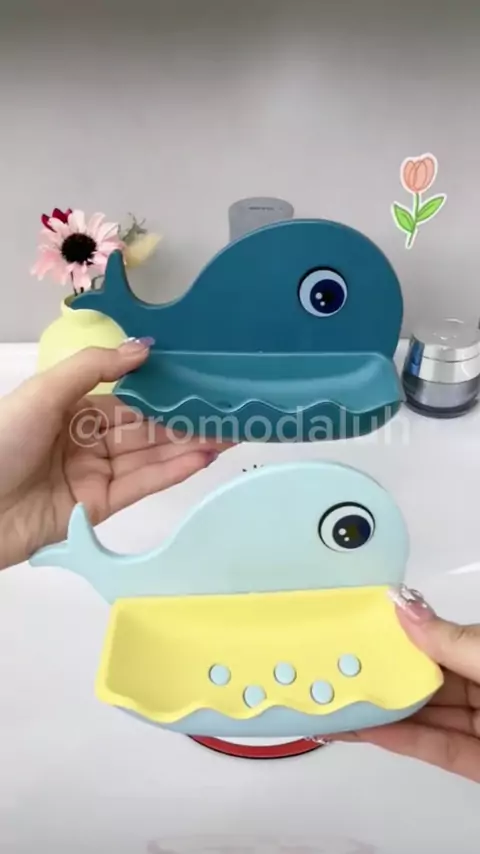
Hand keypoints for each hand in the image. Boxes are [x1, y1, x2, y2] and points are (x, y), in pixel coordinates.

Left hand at [0, 339, 229, 569]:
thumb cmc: (0, 440)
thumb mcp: (44, 392)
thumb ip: (95, 367)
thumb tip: (145, 347)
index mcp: (74, 410)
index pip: (131, 401)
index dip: (166, 393)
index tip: (203, 384)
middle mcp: (88, 441)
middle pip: (146, 431)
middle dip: (186, 422)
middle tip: (231, 412)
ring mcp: (95, 476)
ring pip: (149, 458)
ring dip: (188, 446)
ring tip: (230, 433)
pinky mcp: (99, 509)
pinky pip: (140, 486)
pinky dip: (172, 472)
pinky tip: (203, 457)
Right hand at [337, 585, 479, 781]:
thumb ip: (451, 642)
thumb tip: (402, 608)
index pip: (433, 639)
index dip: (393, 636)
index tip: (350, 628)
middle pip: (421, 678)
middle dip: (378, 674)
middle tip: (328, 667)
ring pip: (422, 716)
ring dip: (379, 711)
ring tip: (332, 701)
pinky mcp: (478, 764)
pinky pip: (435, 748)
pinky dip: (400, 740)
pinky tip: (363, 731)